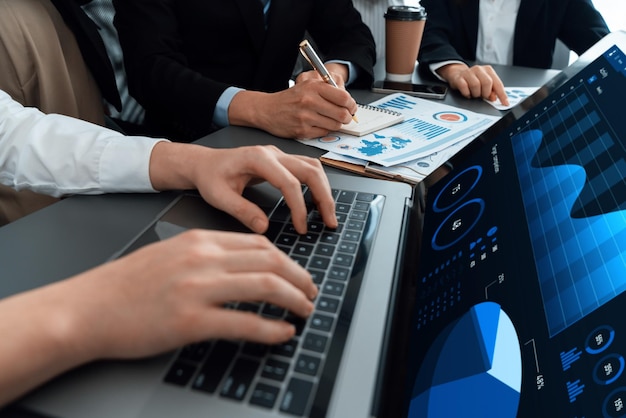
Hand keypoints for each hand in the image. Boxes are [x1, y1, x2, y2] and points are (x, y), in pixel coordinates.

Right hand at [0, 230, 317, 404]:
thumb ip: (205, 256)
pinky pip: (245, 322)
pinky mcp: (191, 321)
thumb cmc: (124, 286)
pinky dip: (271, 328)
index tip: (297, 274)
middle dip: (299, 277)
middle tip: (311, 292)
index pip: (258, 244)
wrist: (87, 308)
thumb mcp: (169, 255)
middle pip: (270, 261)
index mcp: (199, 241)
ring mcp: (197, 289)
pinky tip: (284, 333)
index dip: (287, 260)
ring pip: (265, 286)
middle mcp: (203, 259)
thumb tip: (239, 268)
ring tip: (305, 310)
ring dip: (293, 299)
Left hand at [149, 143, 337, 233]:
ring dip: (324, 191)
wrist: (205, 163)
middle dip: (324, 197)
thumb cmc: (210, 177)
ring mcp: (280, 156)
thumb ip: (241, 211)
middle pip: (311, 170)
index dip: (299, 206)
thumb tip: (263, 227)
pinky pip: (307, 170)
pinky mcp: (283, 162)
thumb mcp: (218, 196)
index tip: (301, 227)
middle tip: (330, 222)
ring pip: (314, 168)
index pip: (289, 182)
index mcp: (258, 158)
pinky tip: (317, 204)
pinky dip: (317, 186)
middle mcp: (273, 153)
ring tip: (328, 215)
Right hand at [228, 74, 356, 138]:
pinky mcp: (302, 131)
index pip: (344, 97)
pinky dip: (324, 130)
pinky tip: (318, 125)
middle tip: (345, 116)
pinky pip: (324, 133)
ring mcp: (306, 117)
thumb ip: (328, 89)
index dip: (351, 104)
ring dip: (336, 124)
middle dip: (347, 117)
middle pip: (342, 114)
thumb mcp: (307, 85)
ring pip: (335, 125)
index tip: (351, 107)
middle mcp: (309, 101)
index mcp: (313, 87)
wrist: (267, 110)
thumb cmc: (290, 98)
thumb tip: (349, 101)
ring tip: (329, 120)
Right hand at [438, 63, 508, 105]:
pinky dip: (467, 93)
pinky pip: (464, 87)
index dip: (502, 94)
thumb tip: (494, 98)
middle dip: (486, 93)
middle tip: (482, 96)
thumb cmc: (473, 80)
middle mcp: (479, 69)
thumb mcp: (484, 84)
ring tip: (474, 94)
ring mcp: (468, 72)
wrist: (457, 73)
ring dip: (475, 94)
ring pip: (476, 85)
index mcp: (488, 71)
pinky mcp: (459, 77)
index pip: (498, 83)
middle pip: (487, 83)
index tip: (505, 103)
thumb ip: (491, 91)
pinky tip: (467, 93)